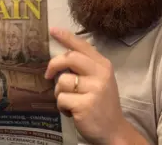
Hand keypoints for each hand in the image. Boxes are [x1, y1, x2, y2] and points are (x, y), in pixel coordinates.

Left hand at [45, 28, 124, 143]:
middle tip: (48, 75)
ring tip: (70, 102)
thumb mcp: (100, 81)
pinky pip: (61, 99)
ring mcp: (94, 89)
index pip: (83, 46)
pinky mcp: (85, 105)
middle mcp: (101, 74)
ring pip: (62, 81)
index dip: (66, 37)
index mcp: (103, 65)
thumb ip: (86, 67)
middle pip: (70, 58)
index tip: (52, 30)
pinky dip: (62, 107)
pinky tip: (72, 112)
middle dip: (54, 65)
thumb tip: (61, 57)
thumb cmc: (102, 104)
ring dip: (60, 93)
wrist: (114, 130)